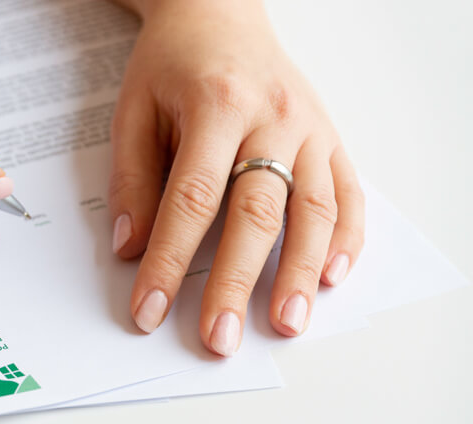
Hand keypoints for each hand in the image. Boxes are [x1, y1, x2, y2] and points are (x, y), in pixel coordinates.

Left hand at [109, 1, 363, 354]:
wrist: (219, 13)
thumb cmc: (173, 64)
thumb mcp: (134, 110)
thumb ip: (134, 178)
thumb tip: (131, 249)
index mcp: (217, 107)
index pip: (191, 200)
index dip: (168, 262)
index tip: (148, 310)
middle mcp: (272, 118)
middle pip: (256, 214)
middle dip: (235, 283)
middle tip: (220, 338)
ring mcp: (310, 128)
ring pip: (312, 209)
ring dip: (300, 273)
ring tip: (285, 324)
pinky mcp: (330, 136)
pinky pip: (346, 192)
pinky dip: (343, 237)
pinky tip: (330, 277)